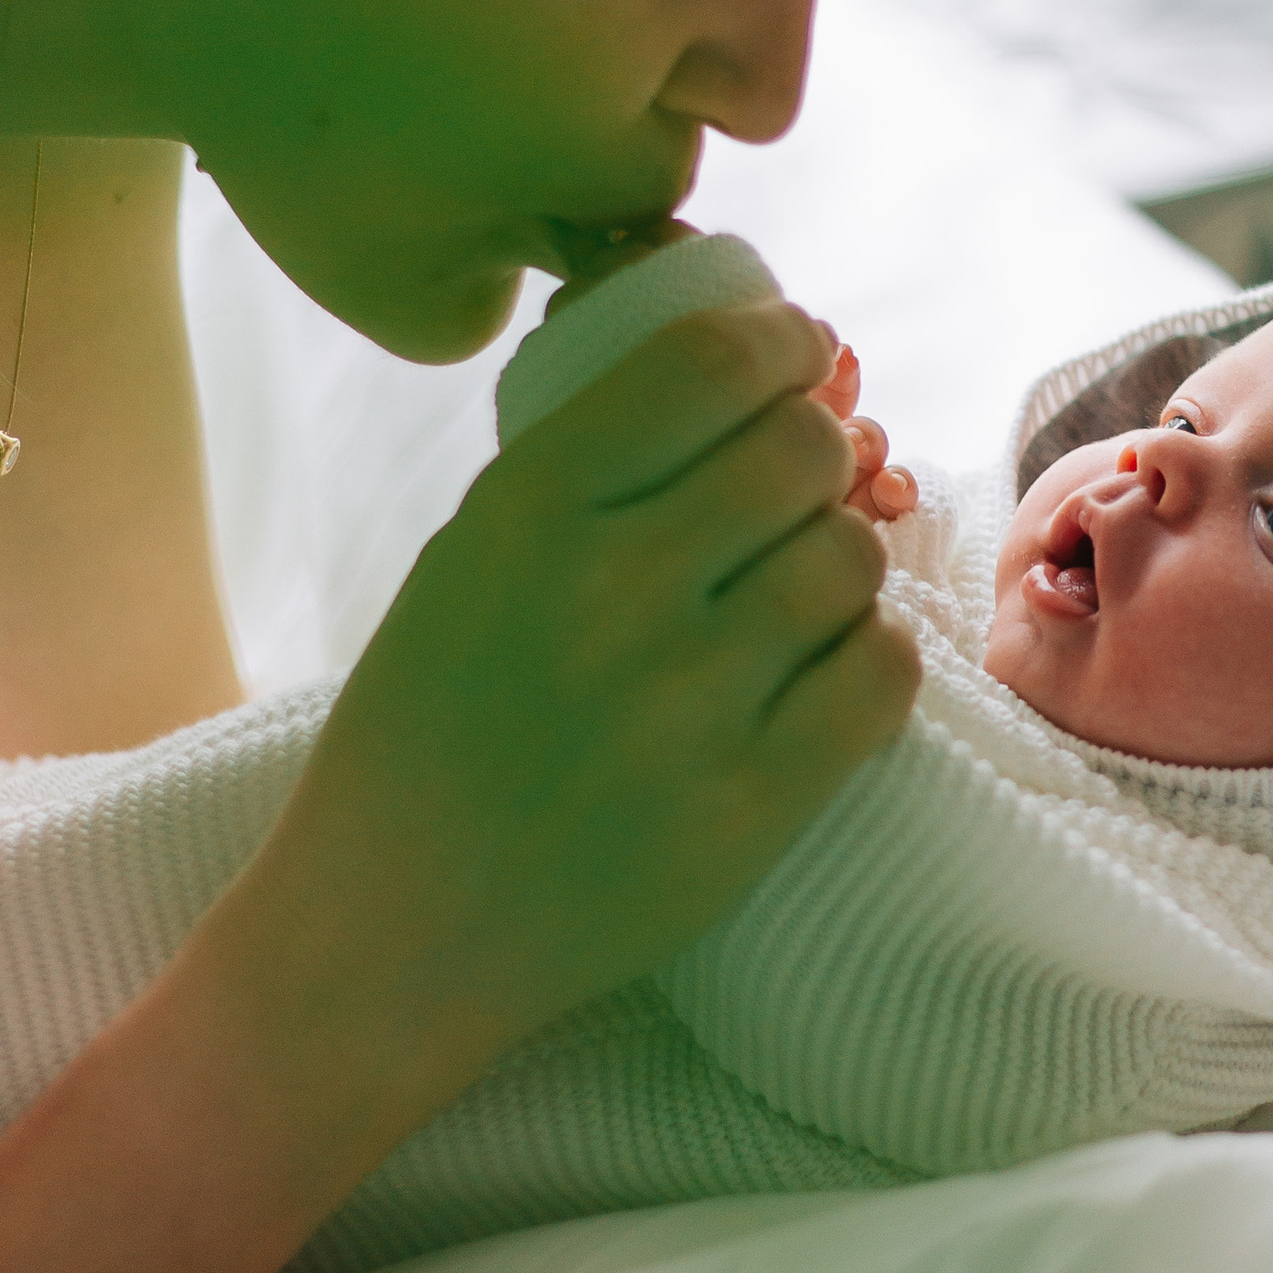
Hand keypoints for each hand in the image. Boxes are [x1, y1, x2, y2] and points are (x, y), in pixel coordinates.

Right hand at [214, 295, 921, 1142]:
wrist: (393, 929)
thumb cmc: (428, 733)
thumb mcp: (467, 560)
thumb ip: (589, 468)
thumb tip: (741, 372)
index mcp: (529, 509)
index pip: (708, 363)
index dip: (780, 343)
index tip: (798, 352)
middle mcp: (613, 587)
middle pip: (800, 450)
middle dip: (816, 453)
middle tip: (800, 485)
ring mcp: (689, 699)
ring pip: (850, 556)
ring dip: (838, 560)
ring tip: (796, 592)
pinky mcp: (750, 802)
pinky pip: (879, 672)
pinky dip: (869, 655)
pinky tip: (821, 669)